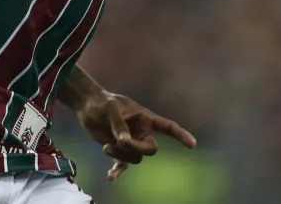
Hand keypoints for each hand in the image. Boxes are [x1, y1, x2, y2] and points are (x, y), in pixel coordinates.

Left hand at [75, 91, 196, 181]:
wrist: (88, 107)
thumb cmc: (103, 103)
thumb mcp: (111, 109)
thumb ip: (119, 125)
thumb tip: (124, 142)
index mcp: (146, 118)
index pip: (168, 127)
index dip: (181, 135)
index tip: (192, 145)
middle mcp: (141, 132)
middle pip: (150, 149)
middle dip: (136, 149)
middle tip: (120, 143)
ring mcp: (131, 143)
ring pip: (134, 158)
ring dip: (121, 155)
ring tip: (106, 147)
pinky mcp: (119, 151)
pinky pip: (123, 166)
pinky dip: (117, 171)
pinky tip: (111, 177)